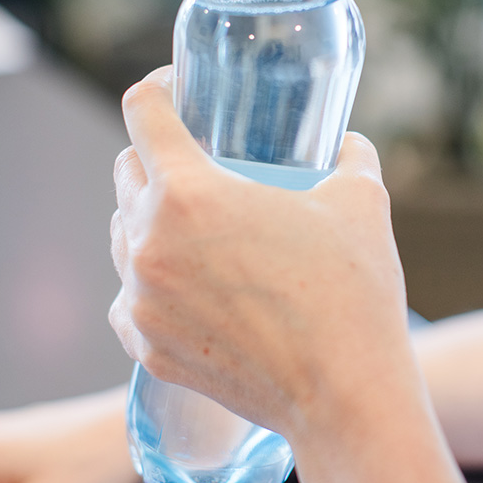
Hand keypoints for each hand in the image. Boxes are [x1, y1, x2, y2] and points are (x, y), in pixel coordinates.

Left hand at [108, 66, 411, 442]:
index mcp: (190, 192)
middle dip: (155, 156)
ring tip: (193, 229)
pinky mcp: (146, 348)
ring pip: (121, 236)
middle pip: (125, 172)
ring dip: (147, 220)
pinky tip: (186, 288)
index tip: (175, 93)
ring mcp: (141, 300)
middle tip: (196, 164)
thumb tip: (349, 144)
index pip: (141, 112)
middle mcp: (149, 242)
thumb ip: (352, 157)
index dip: (157, 90)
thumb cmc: (353, 291)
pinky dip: (150, 284)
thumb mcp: (362, 201)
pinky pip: (128, 299)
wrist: (344, 393)